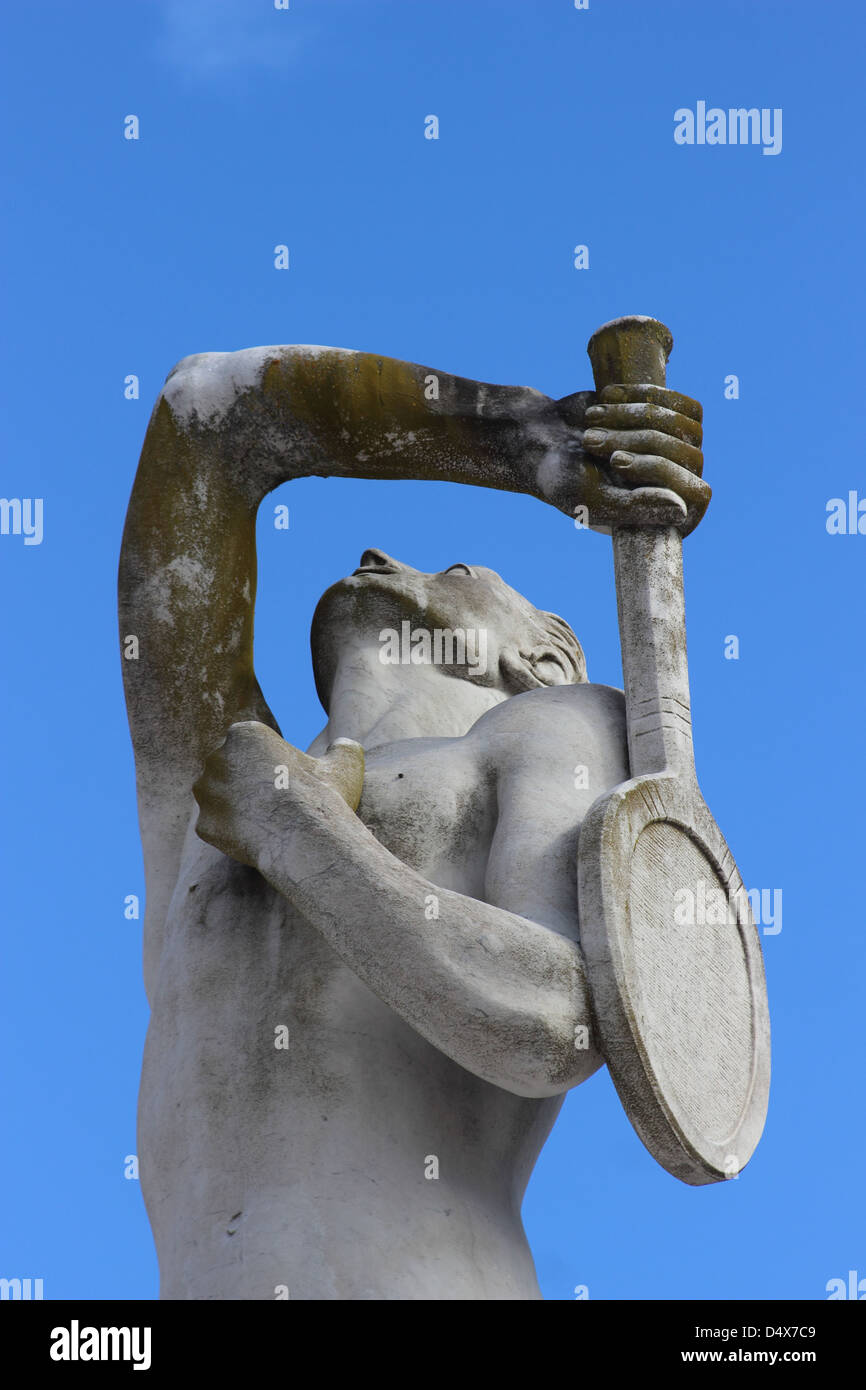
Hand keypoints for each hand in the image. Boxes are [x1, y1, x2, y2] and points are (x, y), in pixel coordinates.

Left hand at [192, 721, 364, 868]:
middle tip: (274, 804)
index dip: (268, 765)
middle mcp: (217, 758)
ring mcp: (206, 793)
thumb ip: (344, 749)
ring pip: (217, 799)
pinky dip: (231, 836)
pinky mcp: (203, 825)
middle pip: (229, 770)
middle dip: (245, 784)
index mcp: (245, 734)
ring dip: (234, 808)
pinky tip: (256, 841)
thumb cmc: (322, 796)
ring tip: (265, 823)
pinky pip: (216, 829)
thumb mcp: (343, 765)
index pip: (249, 747)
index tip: (286, 781)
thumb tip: (347, 745)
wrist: (303, 838)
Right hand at [557, 384, 709, 534]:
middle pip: (689, 455)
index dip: (662, 473)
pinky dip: (639, 396)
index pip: (698, 494)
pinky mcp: (667, 419)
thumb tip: (683, 509)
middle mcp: (672, 488)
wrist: (540, 439)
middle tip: (590, 442)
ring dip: (634, 417)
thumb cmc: (562, 478)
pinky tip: (606, 399)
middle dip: (636, 441)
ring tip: (592, 422)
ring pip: (683, 425)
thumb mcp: (592, 498)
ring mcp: (673, 452)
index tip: (615, 463)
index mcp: (659, 519)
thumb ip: (636, 507)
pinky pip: (677, 401)